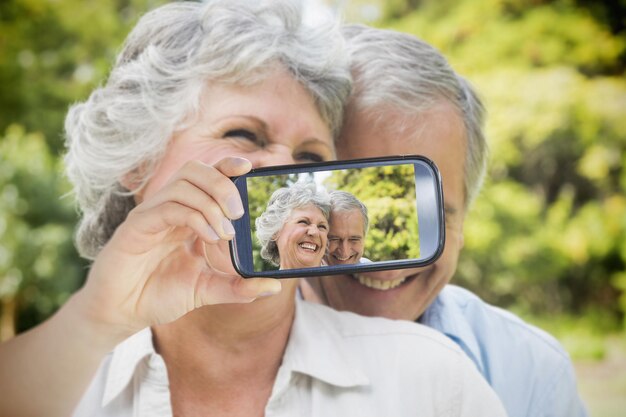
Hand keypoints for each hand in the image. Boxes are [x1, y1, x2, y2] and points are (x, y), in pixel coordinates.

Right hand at [73, 157, 281, 334]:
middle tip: (239, 213)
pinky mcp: (137, 226)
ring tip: (225, 233)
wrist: (122, 314)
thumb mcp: (207, 290)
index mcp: (186, 215)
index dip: (227, 166)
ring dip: (211, 203)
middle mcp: (169, 208)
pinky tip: (209, 238)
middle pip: (196, 171)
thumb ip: (239, 287)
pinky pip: (168, 207)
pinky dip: (194, 217)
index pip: (207, 177)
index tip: (249, 168)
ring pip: (183, 184)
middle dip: (223, 184)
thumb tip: (274, 286)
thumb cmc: (159, 296)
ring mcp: (152, 215)